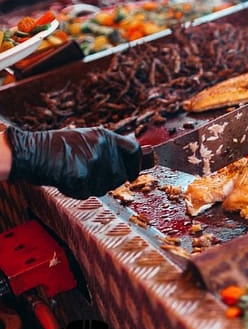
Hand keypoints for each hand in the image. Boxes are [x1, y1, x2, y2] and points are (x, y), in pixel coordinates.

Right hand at [5, 125, 141, 198]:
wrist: (29, 152)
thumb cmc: (56, 147)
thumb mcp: (86, 138)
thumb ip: (107, 147)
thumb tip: (133, 155)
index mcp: (104, 136)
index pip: (133, 151)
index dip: (136, 165)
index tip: (132, 174)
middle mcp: (102, 148)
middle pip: (121, 175)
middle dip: (109, 180)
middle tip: (91, 175)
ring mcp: (93, 163)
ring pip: (105, 187)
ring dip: (92, 186)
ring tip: (75, 174)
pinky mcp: (81, 177)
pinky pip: (87, 193)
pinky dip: (76, 191)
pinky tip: (65, 180)